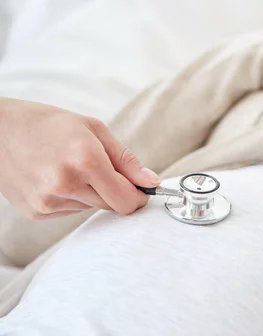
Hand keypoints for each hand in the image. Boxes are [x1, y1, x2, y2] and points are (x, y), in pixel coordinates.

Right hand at [0, 99, 161, 218]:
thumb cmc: (49, 123)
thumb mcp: (94, 129)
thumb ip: (126, 160)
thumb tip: (152, 182)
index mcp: (85, 160)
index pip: (126, 199)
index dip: (139, 197)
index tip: (141, 190)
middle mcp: (66, 184)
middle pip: (112, 206)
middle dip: (116, 192)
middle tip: (102, 170)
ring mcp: (48, 201)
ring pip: (91, 208)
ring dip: (92, 193)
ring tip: (71, 168)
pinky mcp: (36, 212)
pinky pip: (71, 211)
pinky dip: (72, 198)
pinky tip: (55, 177)